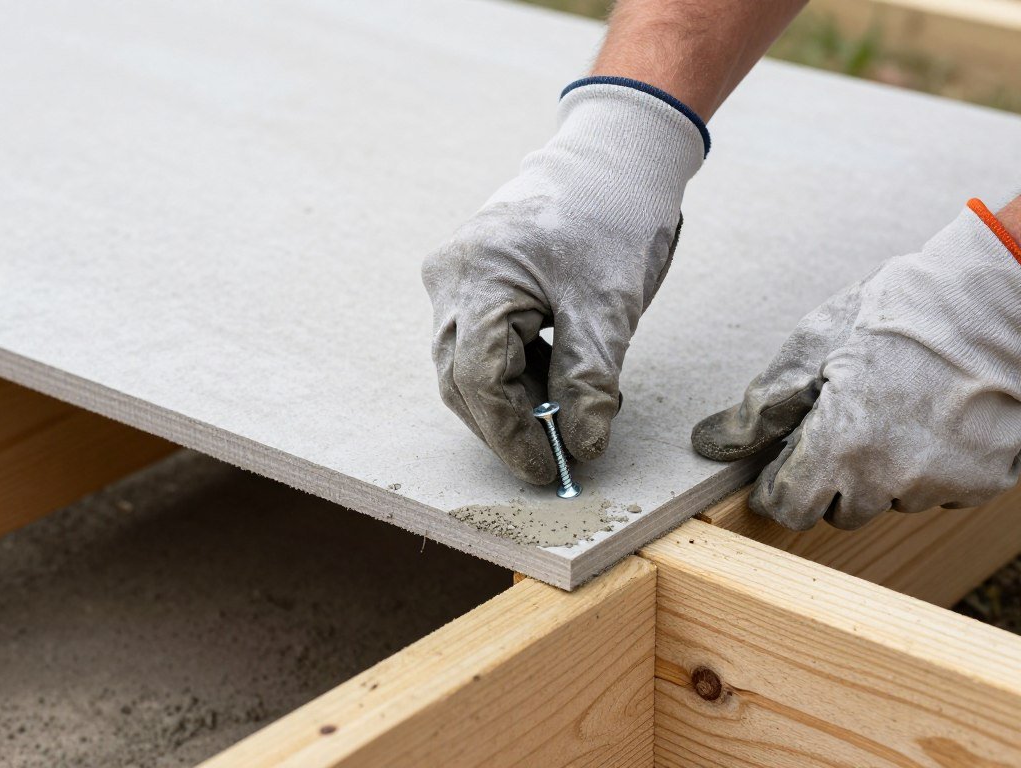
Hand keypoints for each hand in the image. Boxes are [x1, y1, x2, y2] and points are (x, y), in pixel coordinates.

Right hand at [423, 79, 707, 483]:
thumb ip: (589, 379)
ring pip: (468, 362)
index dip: (511, 434)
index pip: (478, 380)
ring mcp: (455, 276)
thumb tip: (582, 446)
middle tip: (555, 455)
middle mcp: (451, 278)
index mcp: (478, 278)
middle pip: (462, 377)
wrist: (613, 157)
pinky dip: (516, 368)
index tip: (548, 470)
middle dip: (508, 423)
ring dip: (513, 397)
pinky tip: (554, 375)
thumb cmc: (612, 218)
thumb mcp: (608, 306)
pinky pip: (480, 339)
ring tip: (567, 411)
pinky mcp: (470, 277)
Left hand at [692, 200, 1020, 529]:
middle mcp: (893, 478)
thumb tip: (711, 443)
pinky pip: (940, 491)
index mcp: (841, 447)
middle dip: (828, 477)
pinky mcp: (986, 480)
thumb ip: (759, 408)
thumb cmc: (899, 311)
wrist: (997, 296)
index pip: (789, 507)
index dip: (776, 485)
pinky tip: (931, 418)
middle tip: (838, 424)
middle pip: (840, 509)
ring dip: (880, 472)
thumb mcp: (811, 348)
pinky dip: (929, 466)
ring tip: (890, 411)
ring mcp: (945, 484)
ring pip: (891, 500)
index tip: (779, 464)